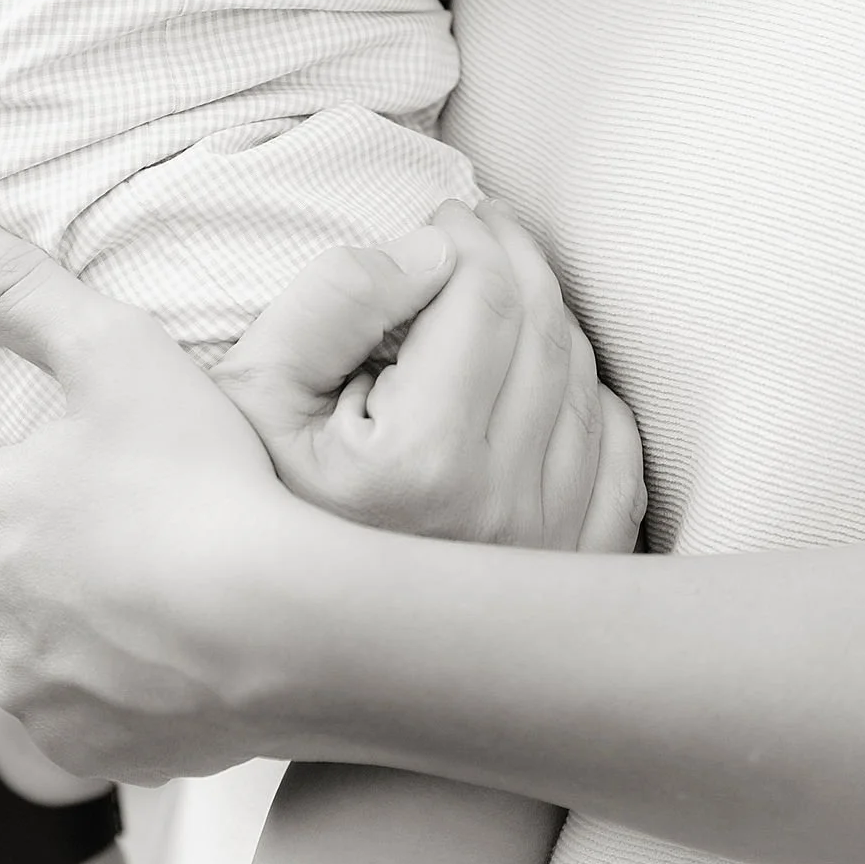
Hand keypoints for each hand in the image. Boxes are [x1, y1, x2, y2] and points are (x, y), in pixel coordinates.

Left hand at [0, 201, 319, 785]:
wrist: (281, 625)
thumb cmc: (200, 476)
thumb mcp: (116, 351)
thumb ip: (18, 288)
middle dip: (35, 551)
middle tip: (125, 522)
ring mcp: (38, 692)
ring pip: (36, 650)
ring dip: (79, 623)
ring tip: (165, 589)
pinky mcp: (92, 753)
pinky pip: (92, 718)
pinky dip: (126, 690)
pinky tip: (187, 654)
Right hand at [216, 199, 646, 555]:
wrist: (278, 644)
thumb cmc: (249, 515)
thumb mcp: (251, 397)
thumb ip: (331, 305)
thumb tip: (428, 252)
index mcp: (421, 464)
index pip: (485, 297)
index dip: (466, 234)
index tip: (438, 218)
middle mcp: (499, 510)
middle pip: (545, 329)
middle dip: (514, 256)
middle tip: (477, 230)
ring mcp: (548, 546)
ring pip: (584, 382)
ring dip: (548, 318)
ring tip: (495, 295)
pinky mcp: (574, 569)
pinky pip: (614, 450)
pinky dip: (587, 396)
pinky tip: (538, 379)